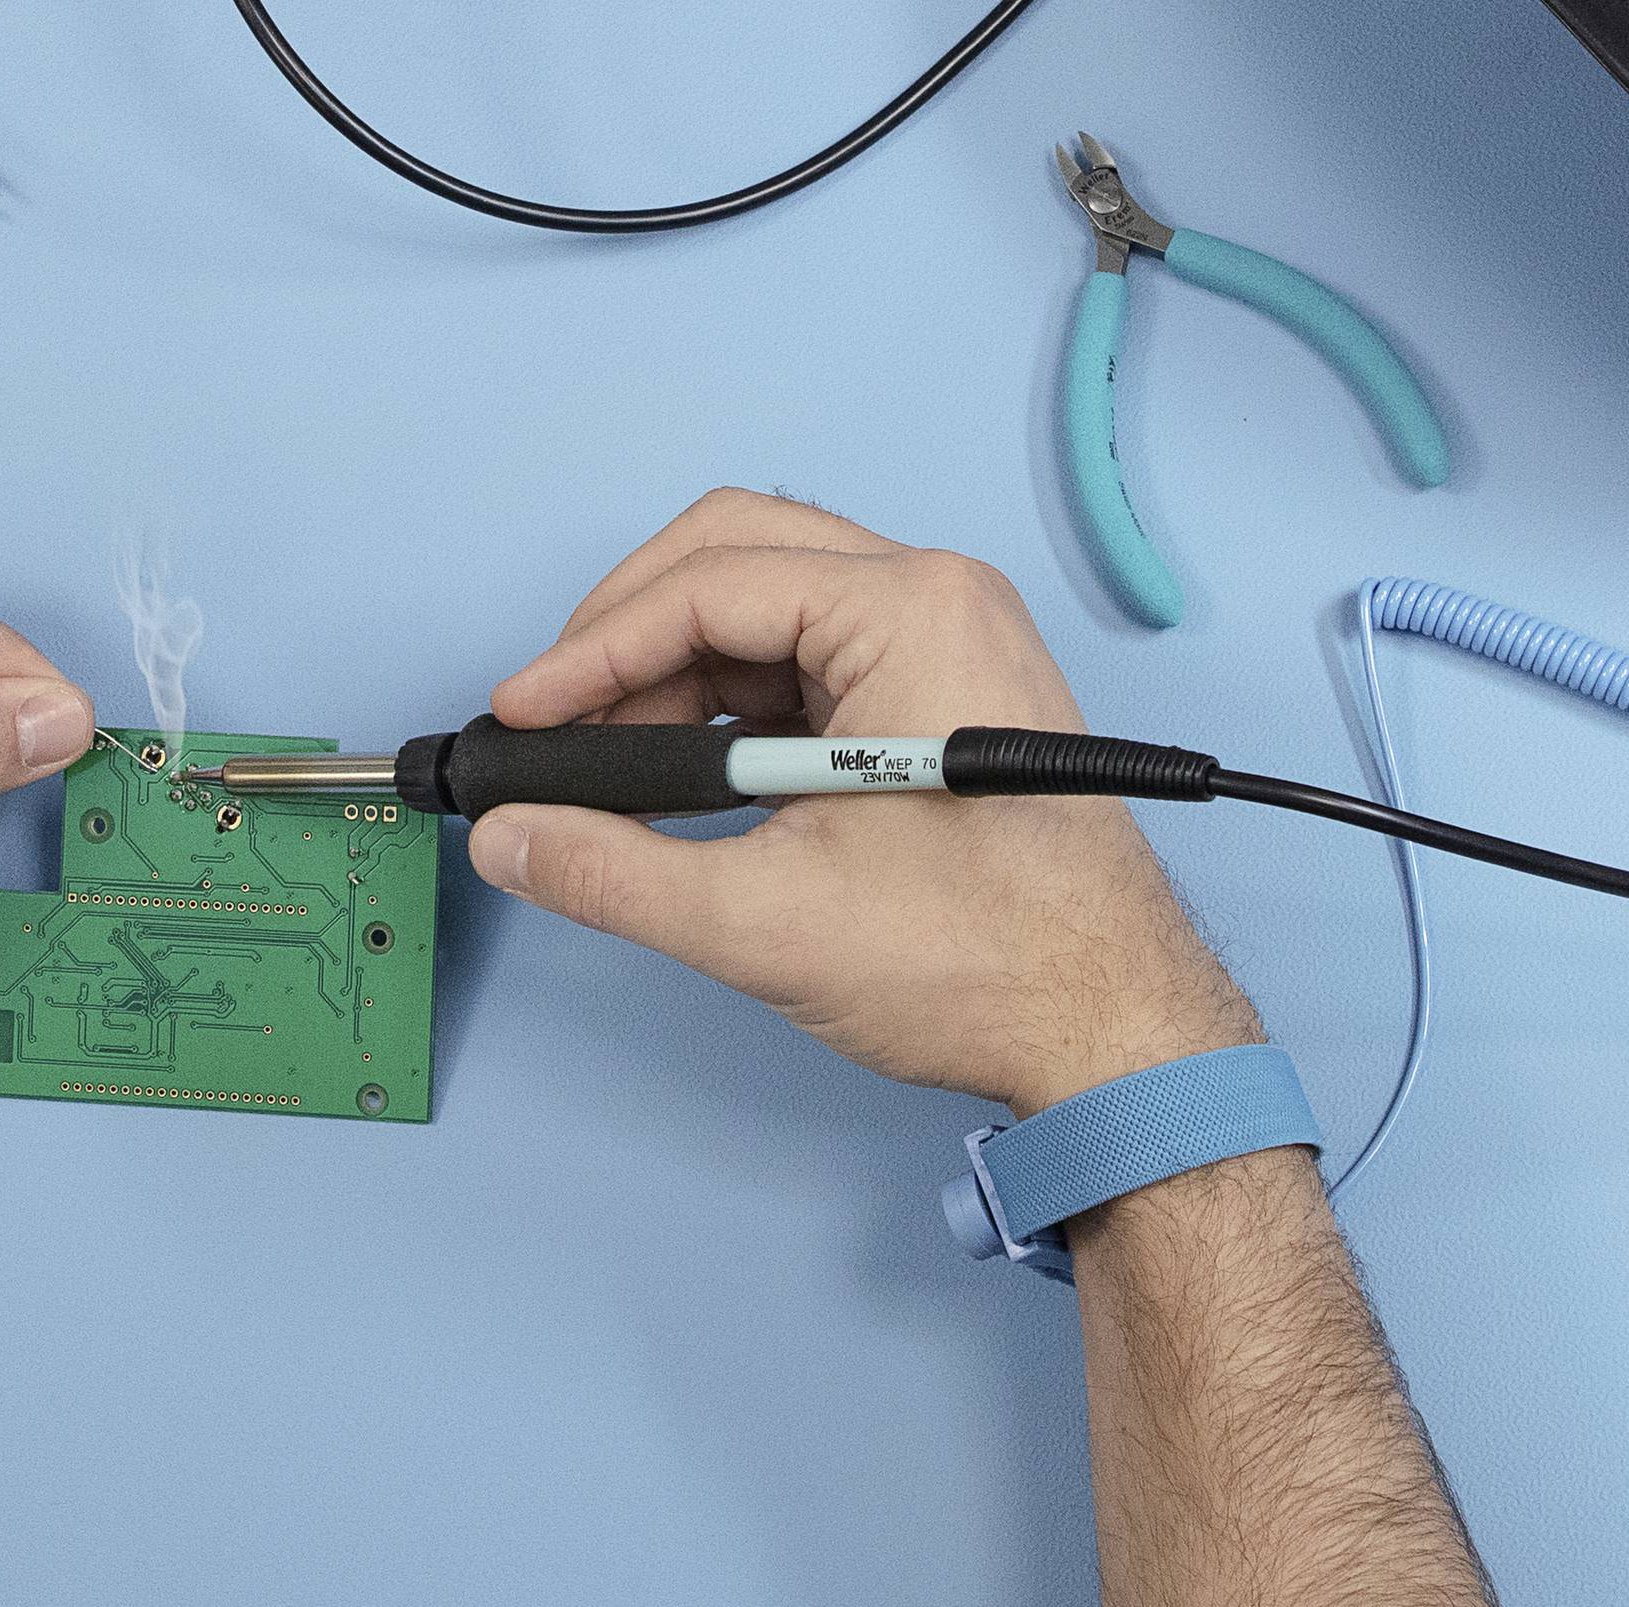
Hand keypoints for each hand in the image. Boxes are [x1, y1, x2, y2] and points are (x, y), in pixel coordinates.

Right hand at [472, 491, 1259, 1114]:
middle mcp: (943, 600)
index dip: (593, 651)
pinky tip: (692, 779)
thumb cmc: (994, 965)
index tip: (526, 718)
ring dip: (682, 675)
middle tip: (562, 724)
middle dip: (632, 637)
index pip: (708, 582)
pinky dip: (740, 709)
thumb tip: (515, 842)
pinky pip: (819, 662)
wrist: (1113, 1029)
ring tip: (620, 771)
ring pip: (775, 607)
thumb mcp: (765, 921)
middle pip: (738, 556)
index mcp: (914, 613)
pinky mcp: (951, 698)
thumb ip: (614, 872)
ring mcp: (955, 644)